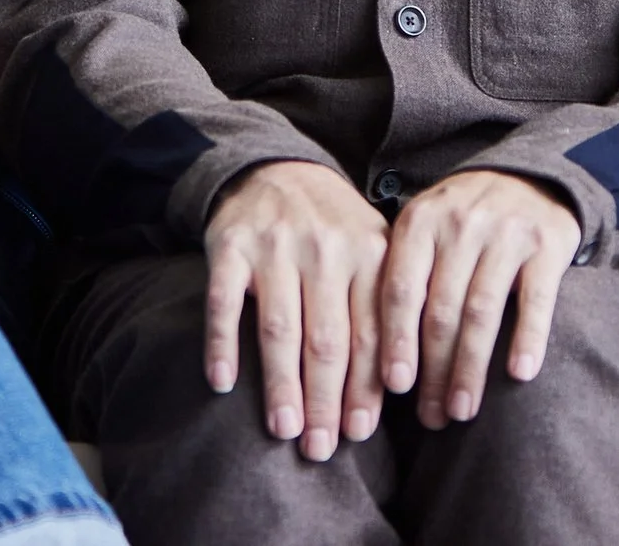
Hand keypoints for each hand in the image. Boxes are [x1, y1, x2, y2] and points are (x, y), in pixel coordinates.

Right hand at [203, 161, 389, 461]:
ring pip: (280, 329)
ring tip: (284, 430)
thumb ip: (384, 308)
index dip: (365, 388)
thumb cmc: (333, 229)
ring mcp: (275, 246)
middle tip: (319, 449)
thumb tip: (396, 391)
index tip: (359, 433)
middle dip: (325, 400)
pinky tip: (222, 383)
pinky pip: (223, 304)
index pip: (371, 333)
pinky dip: (223, 345)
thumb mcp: (371, 252)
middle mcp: (325, 248)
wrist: (276, 168)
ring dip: (281, 385)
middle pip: (327, 339)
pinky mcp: (230, 245)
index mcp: (368, 253)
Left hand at [379, 169, 580, 429]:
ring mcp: (506, 233)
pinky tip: (520, 374)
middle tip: (433, 416)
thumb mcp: (423, 231)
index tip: (394, 388)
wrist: (528, 176)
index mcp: (420, 222)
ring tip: (463, 409)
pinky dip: (528, 338)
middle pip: (442, 311)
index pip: (401, 289)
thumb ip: (402, 276)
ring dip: (471, 368)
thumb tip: (372, 358)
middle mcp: (461, 224)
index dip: (396, 341)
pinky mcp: (547, 245)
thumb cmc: (462, 220)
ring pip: (482, 312)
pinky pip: (535, 301)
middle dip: (435, 371)